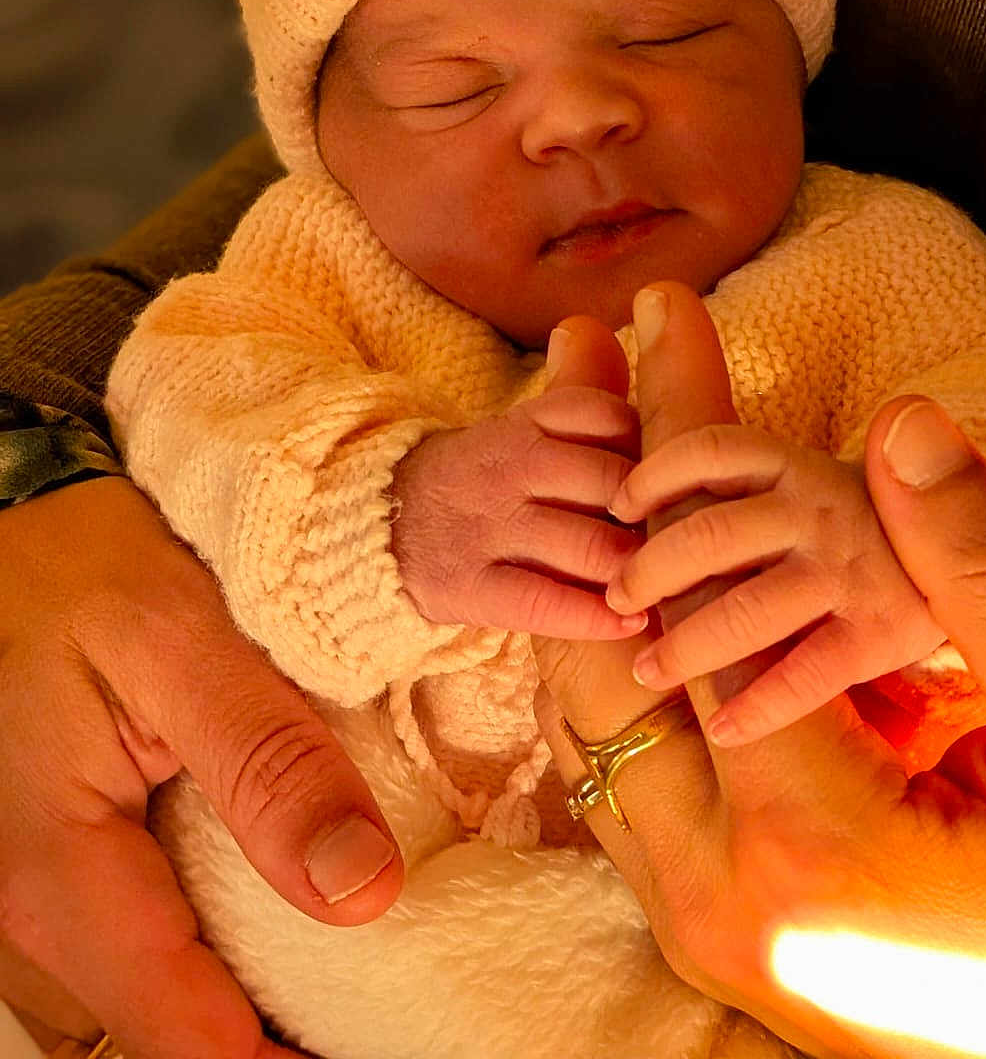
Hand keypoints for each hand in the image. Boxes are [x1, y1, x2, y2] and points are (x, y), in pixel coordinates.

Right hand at [0, 476, 402, 1058]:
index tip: (400, 1041)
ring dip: (270, 993)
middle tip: (403, 1012)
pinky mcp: (87, 855)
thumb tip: (363, 894)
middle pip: (182, 1029)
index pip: (190, 1040)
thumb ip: (267, 762)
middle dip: (289, 1036)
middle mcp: (49, 907)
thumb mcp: (178, 639)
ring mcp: (63, 886)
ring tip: (378, 977)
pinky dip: (244, 939)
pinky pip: (166, 932)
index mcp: (63, 876)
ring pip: (174, 986)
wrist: (18, 522)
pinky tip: (315, 907)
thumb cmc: (80, 562)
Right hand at [389, 334, 645, 637]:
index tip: (675, 472)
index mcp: (527, 421)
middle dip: (654, 511)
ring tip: (668, 583)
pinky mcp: (472, 587)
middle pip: (609, 481)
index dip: (649, 444)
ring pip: (585, 546)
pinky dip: (594, 614)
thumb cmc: (488, 475)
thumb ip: (585, 388)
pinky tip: (631, 621)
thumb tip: (642, 319)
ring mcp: (490, 528)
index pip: (605, 413)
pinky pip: (544, 603)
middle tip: (689, 536)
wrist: (379, 523)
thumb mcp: (527, 424)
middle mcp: (511, 467)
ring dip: (635, 568)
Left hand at [535, 284, 985, 1058]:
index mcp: (811, 842)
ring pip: (590, 711)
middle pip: (603, 650)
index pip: (702, 596)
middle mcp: (714, 889)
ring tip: (599, 435)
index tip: (653, 326)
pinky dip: (624, 646)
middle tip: (586, 361)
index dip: (678, 443)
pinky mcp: (700, 912)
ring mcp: (693, 913)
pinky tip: (643, 566)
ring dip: (597, 561)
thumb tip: (902, 431)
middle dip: (598, 485)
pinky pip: (622, 762)